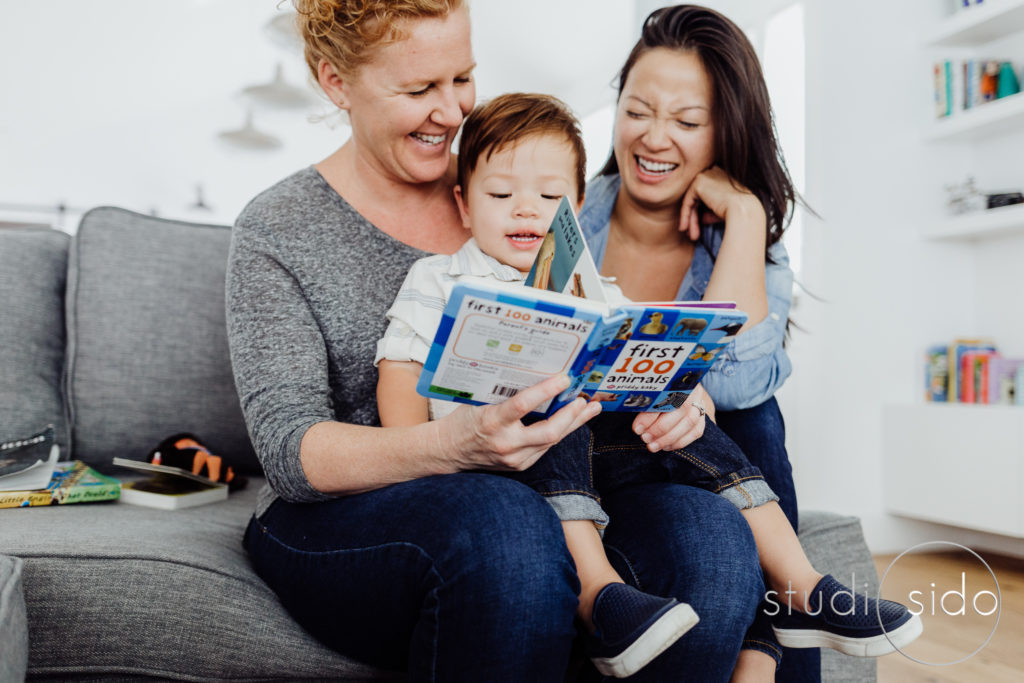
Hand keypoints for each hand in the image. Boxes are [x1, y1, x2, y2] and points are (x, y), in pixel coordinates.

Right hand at [441, 374, 601, 471]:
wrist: (447, 451)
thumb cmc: (463, 421)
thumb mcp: (479, 401)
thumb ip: (504, 393)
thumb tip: (534, 374)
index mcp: (492, 422)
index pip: (523, 405)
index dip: (546, 390)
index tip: (564, 379)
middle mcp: (505, 443)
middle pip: (549, 432)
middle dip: (572, 415)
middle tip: (585, 399)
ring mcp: (514, 458)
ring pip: (553, 441)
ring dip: (574, 424)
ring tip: (590, 409)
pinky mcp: (519, 465)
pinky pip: (545, 448)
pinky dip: (559, 433)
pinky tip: (572, 421)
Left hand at [631, 384, 714, 451]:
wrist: (676, 385)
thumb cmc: (655, 388)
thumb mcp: (646, 388)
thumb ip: (640, 396)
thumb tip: (622, 405)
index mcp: (676, 377)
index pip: (665, 396)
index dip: (651, 415)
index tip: (637, 428)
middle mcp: (691, 388)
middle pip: (681, 410)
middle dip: (660, 428)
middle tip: (645, 438)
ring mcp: (699, 402)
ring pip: (690, 422)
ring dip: (669, 438)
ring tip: (652, 446)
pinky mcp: (703, 416)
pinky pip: (696, 431)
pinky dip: (681, 441)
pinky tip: (666, 447)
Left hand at [679, 166, 763, 240]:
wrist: (743, 210)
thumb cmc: (739, 211)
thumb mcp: (723, 210)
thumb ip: (711, 212)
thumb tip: (702, 219)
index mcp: (723, 175)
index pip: (707, 192)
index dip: (703, 210)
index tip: (701, 225)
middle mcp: (714, 172)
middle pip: (698, 197)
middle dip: (695, 217)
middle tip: (694, 234)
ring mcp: (705, 176)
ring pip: (692, 201)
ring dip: (691, 219)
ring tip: (691, 235)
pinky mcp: (698, 183)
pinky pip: (687, 202)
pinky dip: (686, 215)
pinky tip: (685, 227)